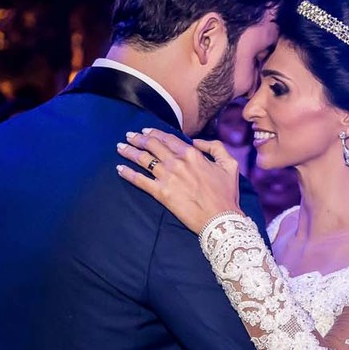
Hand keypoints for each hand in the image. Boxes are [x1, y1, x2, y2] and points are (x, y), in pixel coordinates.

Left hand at [117, 128, 242, 233]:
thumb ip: (215, 147)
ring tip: (120, 147)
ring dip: (129, 151)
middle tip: (129, 136)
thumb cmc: (226, 194)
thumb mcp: (229, 164)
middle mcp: (177, 162)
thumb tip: (198, 142)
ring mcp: (167, 177)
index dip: (154, 133)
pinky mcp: (161, 193)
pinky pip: (140, 180)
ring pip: (143, 159)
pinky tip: (119, 168)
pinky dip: (128, 173)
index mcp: (192, 154)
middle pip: (152, 145)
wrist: (220, 218)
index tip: (145, 131)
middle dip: (138, 138)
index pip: (168, 138)